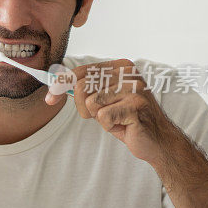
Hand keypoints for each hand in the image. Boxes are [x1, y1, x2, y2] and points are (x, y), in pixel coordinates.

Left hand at [46, 59, 177, 163]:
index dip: (61, 85)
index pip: (80, 71)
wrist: (158, 141)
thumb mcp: (104, 99)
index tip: (50, 98)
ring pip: (91, 103)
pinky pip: (102, 117)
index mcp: (120, 67)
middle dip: (81, 107)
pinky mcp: (136, 105)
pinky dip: (109, 127)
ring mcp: (134, 88)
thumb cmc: (128, 120)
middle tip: (98, 116)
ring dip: (98, 118)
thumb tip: (56, 85)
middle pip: (81, 86)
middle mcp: (128, 73)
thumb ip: (85, 88)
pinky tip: (124, 126)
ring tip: (116, 119)